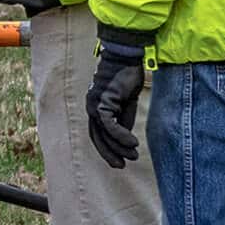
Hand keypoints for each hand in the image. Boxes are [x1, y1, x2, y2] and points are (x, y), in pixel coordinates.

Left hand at [87, 37, 149, 168]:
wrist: (127, 58)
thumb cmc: (127, 78)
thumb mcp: (126, 105)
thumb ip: (123, 121)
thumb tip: (125, 141)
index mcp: (96, 107)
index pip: (98, 133)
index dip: (107, 149)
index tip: (119, 161)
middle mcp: (91, 106)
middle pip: (97, 137)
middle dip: (109, 153)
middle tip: (121, 166)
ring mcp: (94, 103)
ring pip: (104, 133)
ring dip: (119, 147)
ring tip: (133, 156)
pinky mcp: (102, 101)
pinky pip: (109, 124)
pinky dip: (121, 136)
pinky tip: (133, 144)